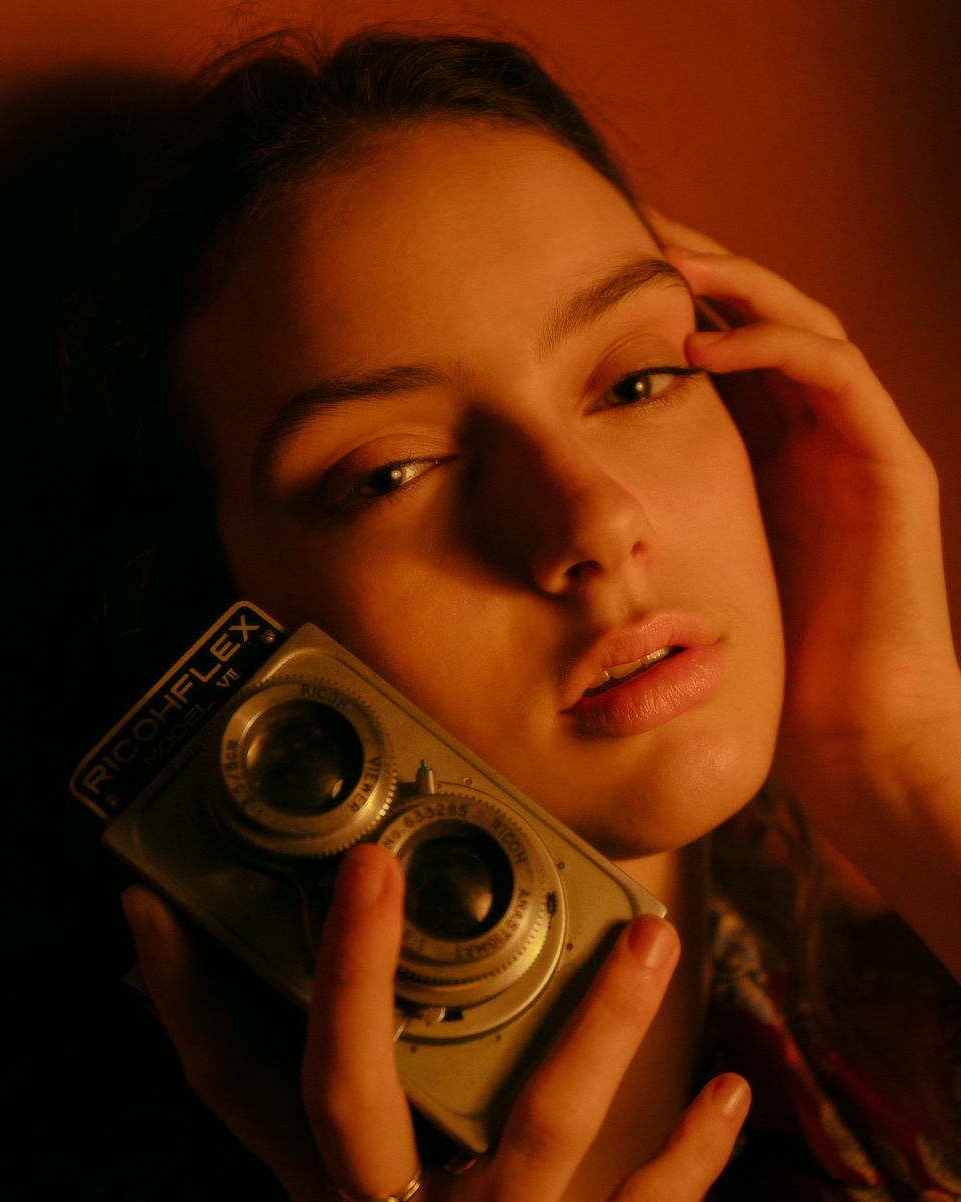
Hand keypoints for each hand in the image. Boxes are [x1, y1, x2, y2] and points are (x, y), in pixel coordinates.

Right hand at [123, 846, 749, 1201]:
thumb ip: (314, 1120)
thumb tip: (267, 1020)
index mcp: (327, 1192)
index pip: (228, 1089)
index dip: (186, 998)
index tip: (159, 902)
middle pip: (350, 1090)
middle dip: (348, 978)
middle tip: (364, 870)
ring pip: (540, 1130)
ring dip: (596, 1027)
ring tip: (646, 940)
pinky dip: (688, 1158)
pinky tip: (728, 1094)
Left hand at [647, 209, 960, 974]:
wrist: (856, 737)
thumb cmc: (766, 668)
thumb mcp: (689, 571)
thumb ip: (646, 522)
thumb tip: (548, 506)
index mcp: (765, 455)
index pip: (715, 350)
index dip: (660, 306)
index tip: (586, 275)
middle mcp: (812, 436)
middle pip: (755, 318)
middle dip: (694, 268)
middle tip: (622, 227)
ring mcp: (856, 444)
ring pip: (798, 325)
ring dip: (731, 287)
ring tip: (659, 260)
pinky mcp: (891, 463)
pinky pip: (834, 376)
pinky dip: (771, 347)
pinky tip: (701, 341)